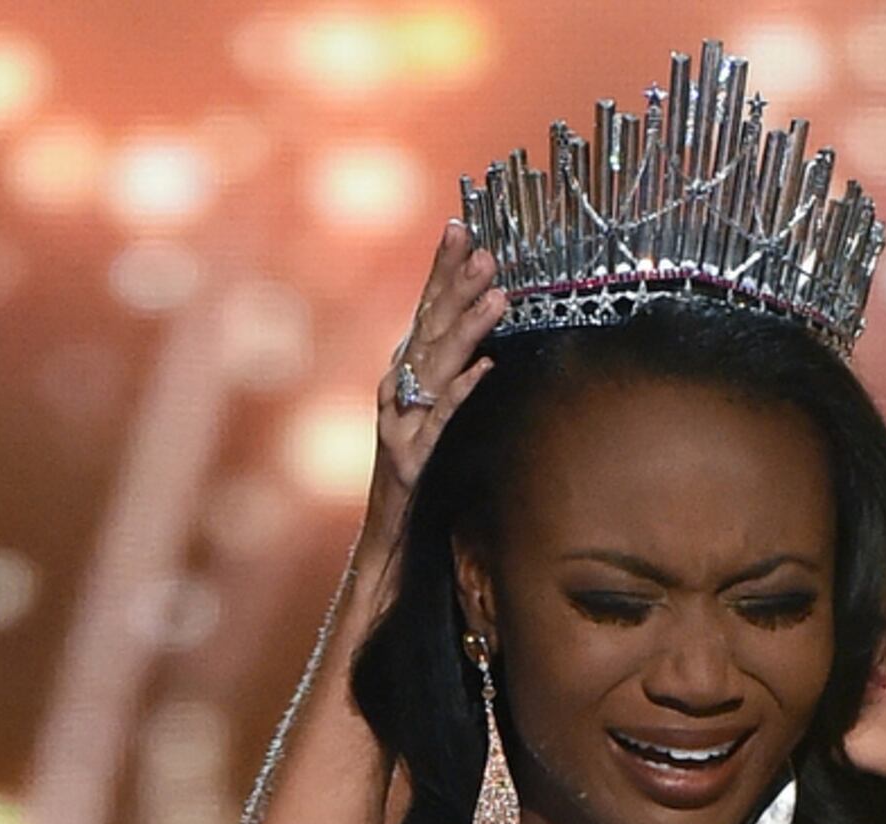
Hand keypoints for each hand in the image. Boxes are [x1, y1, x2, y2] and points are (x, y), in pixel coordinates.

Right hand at [374, 222, 506, 507]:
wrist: (388, 534)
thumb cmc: (415, 469)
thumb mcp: (430, 412)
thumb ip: (447, 371)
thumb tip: (481, 328)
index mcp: (404, 374)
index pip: (424, 311)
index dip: (440, 270)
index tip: (461, 227)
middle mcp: (396, 390)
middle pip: (428, 330)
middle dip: (455, 287)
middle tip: (485, 252)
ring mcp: (400, 424)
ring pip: (435, 368)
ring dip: (466, 328)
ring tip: (497, 296)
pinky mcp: (411, 460)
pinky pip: (440, 422)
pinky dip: (461, 392)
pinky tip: (485, 368)